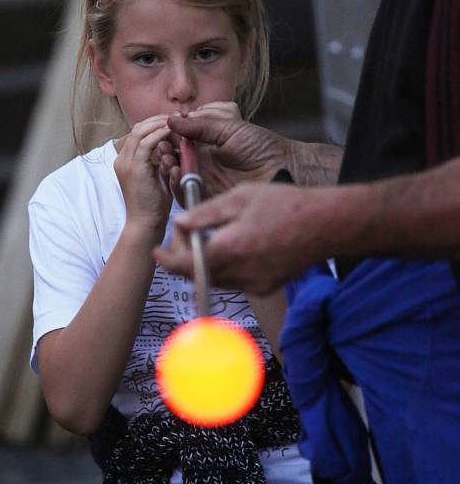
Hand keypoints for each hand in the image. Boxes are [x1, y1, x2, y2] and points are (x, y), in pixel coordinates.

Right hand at [114, 115, 172, 237]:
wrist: (145, 225)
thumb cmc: (154, 204)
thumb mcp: (157, 177)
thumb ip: (160, 160)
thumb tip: (172, 145)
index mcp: (125, 160)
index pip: (139, 132)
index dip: (156, 122)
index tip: (175, 120)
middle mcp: (122, 159)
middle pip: (138, 127)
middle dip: (159, 119)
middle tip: (179, 115)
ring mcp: (126, 163)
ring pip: (141, 131)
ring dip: (160, 123)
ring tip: (178, 120)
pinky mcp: (134, 169)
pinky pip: (147, 143)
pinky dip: (160, 134)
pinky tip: (173, 132)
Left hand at [154, 181, 337, 293]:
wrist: (327, 224)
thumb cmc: (286, 204)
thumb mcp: (241, 196)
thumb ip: (206, 213)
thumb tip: (179, 224)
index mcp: (232, 247)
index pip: (188, 264)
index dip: (168, 260)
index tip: (157, 251)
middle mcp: (242, 272)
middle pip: (198, 274)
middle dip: (186, 258)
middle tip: (186, 236)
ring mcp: (255, 284)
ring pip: (215, 279)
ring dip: (205, 263)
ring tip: (209, 237)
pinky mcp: (265, 287)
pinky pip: (234, 281)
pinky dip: (225, 267)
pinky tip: (232, 246)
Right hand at [165, 106, 290, 197]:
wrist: (283, 166)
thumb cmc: (261, 145)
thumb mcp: (229, 129)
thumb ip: (200, 126)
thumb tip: (172, 119)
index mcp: (206, 145)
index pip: (178, 141)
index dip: (167, 137)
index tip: (161, 131)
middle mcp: (202, 164)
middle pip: (174, 160)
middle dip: (163, 154)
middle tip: (160, 148)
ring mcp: (205, 181)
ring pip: (177, 178)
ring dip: (167, 169)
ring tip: (167, 160)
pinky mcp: (209, 199)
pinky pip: (187, 195)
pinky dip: (177, 186)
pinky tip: (176, 173)